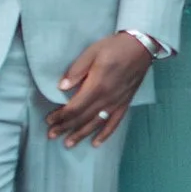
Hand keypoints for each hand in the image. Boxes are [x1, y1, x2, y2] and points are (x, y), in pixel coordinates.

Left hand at [47, 30, 151, 146]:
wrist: (141, 47)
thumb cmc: (114, 47)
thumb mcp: (92, 52)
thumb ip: (77, 70)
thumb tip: (62, 87)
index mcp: (96, 86)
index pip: (74, 107)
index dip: (61, 116)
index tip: (49, 120)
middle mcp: (106, 98)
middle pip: (82, 118)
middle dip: (66, 128)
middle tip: (52, 135)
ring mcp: (116, 103)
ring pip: (96, 124)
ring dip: (81, 135)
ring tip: (68, 144)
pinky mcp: (125, 104)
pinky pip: (114, 123)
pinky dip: (105, 135)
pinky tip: (96, 143)